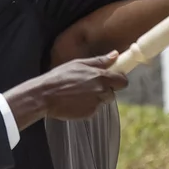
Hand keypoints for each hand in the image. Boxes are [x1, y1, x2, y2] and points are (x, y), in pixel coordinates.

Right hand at [5, 54, 127, 124]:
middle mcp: (101, 91)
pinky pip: (94, 109)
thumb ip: (100, 61)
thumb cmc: (60, 76)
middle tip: (90, 85)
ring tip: (79, 93)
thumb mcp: (79, 64)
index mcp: (100, 76)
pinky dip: (88, 106)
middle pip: (113, 92)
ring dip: (96, 98)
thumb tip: (115, 55)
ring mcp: (96, 104)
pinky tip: (75, 101)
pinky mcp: (89, 114)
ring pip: (103, 101)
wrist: (45, 95)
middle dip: (106, 89)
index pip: (122, 81)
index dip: (119, 79)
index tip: (113, 77)